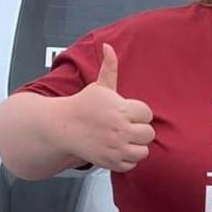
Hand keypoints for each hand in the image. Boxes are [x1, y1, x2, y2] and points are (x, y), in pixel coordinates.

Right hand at [61, 43, 155, 171]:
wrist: (62, 127)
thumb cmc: (83, 106)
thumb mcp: (99, 87)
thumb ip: (109, 68)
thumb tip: (109, 46)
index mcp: (121, 110)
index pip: (147, 114)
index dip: (139, 113)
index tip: (128, 113)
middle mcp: (120, 129)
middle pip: (149, 134)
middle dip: (139, 130)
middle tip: (126, 126)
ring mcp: (116, 147)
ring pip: (143, 150)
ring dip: (136, 146)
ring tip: (124, 139)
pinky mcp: (111, 161)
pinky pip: (131, 164)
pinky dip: (127, 159)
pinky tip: (118, 149)